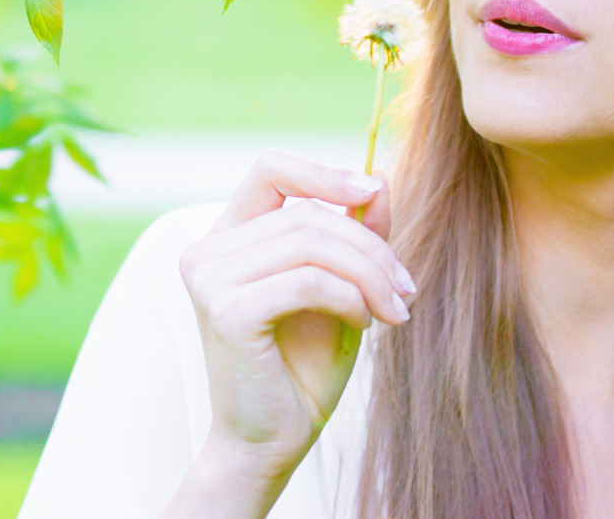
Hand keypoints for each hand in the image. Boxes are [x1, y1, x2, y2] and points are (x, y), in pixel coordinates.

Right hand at [177, 149, 414, 494]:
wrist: (272, 444)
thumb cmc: (303, 368)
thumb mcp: (340, 289)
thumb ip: (353, 236)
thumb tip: (380, 180)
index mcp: (227, 238)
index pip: (269, 169)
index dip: (323, 172)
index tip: (373, 190)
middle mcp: (207, 251)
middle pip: (307, 214)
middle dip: (370, 246)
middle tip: (406, 289)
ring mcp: (209, 278)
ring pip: (311, 242)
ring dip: (369, 274)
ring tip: (395, 310)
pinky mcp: (226, 310)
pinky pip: (308, 281)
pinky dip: (350, 298)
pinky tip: (364, 324)